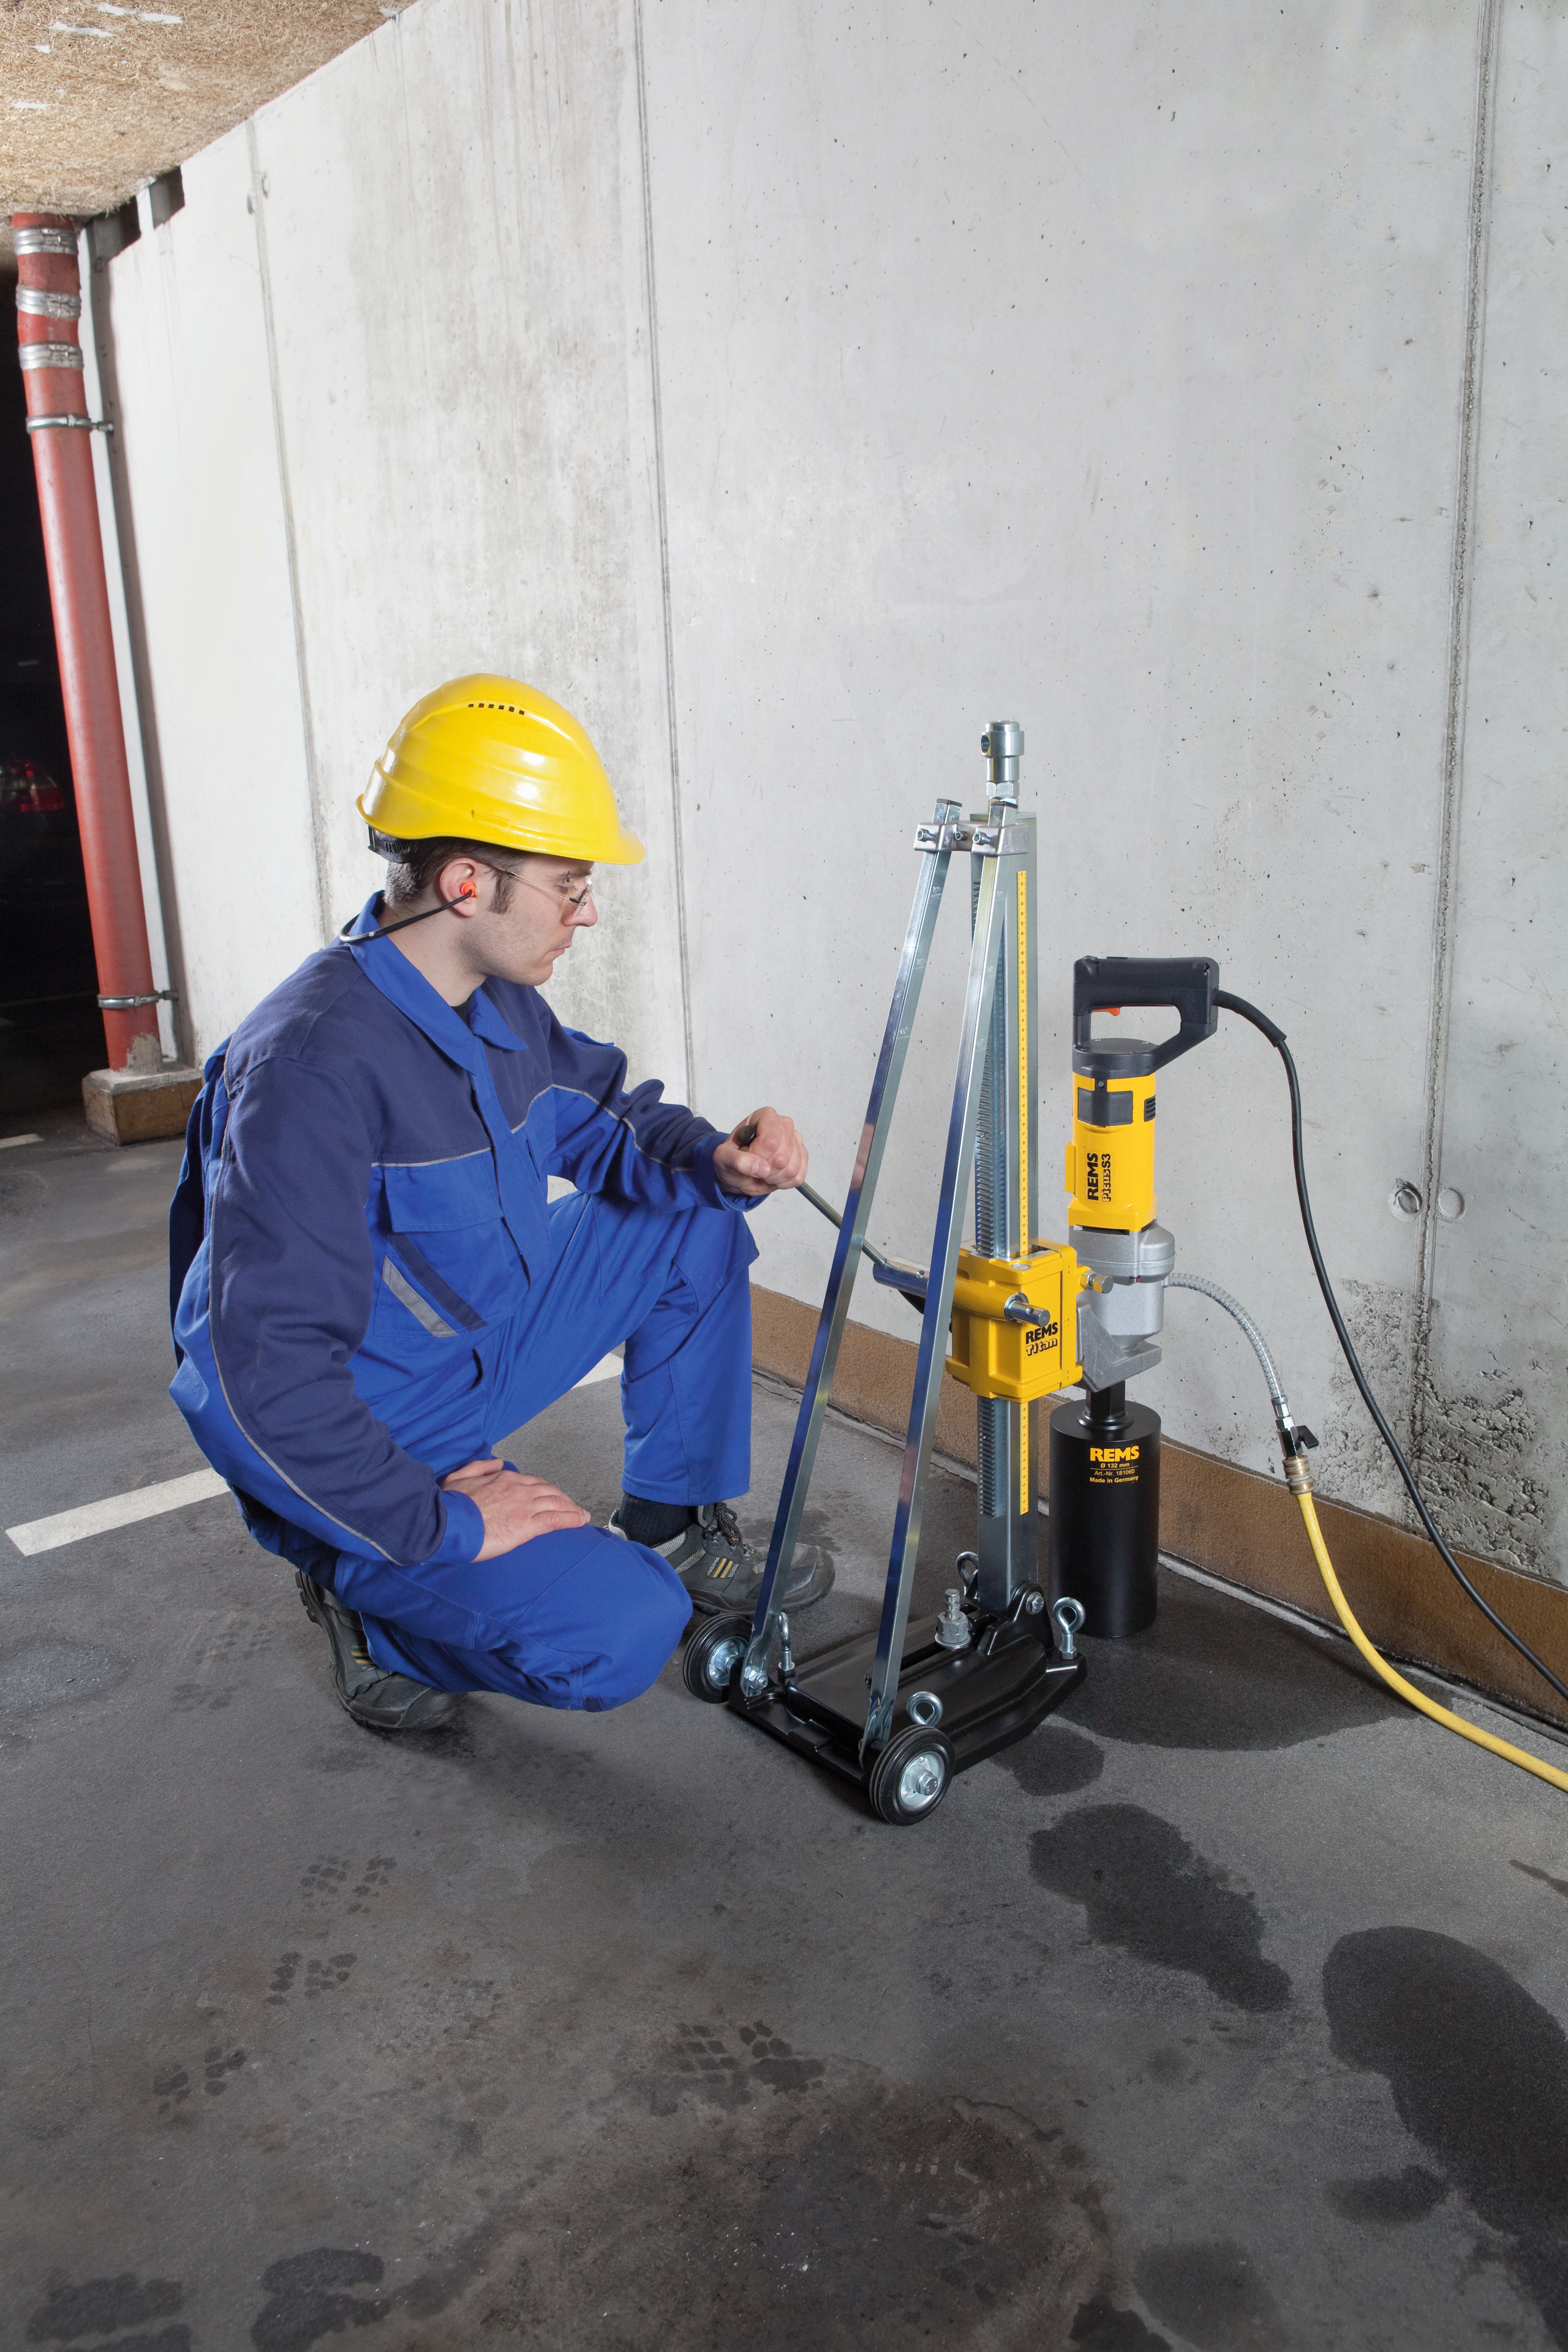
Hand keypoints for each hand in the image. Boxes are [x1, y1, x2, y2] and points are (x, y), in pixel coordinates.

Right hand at [440, 1457, 589, 1561]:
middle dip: (563, 1498)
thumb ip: (480, 1467)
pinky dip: (572, 1519)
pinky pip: (556, 1519)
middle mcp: (518, 1489)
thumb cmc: (450, 1505)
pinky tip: (581, 1521)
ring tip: (581, 1515)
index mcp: (503, 1478)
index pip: (533, 1482)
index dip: (545, 1489)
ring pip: (556, 1503)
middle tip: (571, 1506)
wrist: (447, 1524)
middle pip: (549, 1491)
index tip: (552, 1495)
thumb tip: (497, 1462)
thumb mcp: (458, 1477)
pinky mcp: (526, 1526)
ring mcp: (524, 1507)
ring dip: (572, 1508)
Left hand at [712, 1106, 808, 1196]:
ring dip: (773, 1177)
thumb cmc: (732, 1159)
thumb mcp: (723, 1157)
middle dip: (765, 1169)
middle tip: (754, 1166)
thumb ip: (737, 1160)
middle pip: (782, 1157)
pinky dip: (782, 1182)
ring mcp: (795, 1142)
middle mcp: (784, 1126)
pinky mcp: (802, 1158)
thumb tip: (760, 1167)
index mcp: (765, 1117)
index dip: (758, 1156)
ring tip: (762, 1171)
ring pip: (791, 1169)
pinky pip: (798, 1177)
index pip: (770, 1140)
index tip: (748, 1158)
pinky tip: (772, 1176)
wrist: (739, 1172)